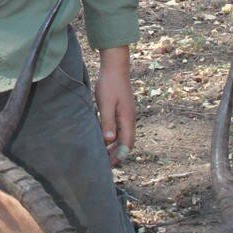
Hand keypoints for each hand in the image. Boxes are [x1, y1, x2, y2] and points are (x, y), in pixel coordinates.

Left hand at [95, 45, 136, 164]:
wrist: (115, 66)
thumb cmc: (109, 84)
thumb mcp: (106, 104)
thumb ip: (108, 122)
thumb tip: (110, 141)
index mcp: (127, 119)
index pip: (127, 144)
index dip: (119, 156)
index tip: (110, 165)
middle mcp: (130, 119)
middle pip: (126, 142)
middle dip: (117, 154)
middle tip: (104, 164)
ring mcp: (127, 114)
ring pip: (123, 136)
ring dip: (115, 146)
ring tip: (103, 154)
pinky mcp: (122, 110)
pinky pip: (119, 128)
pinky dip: (113, 136)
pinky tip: (103, 138)